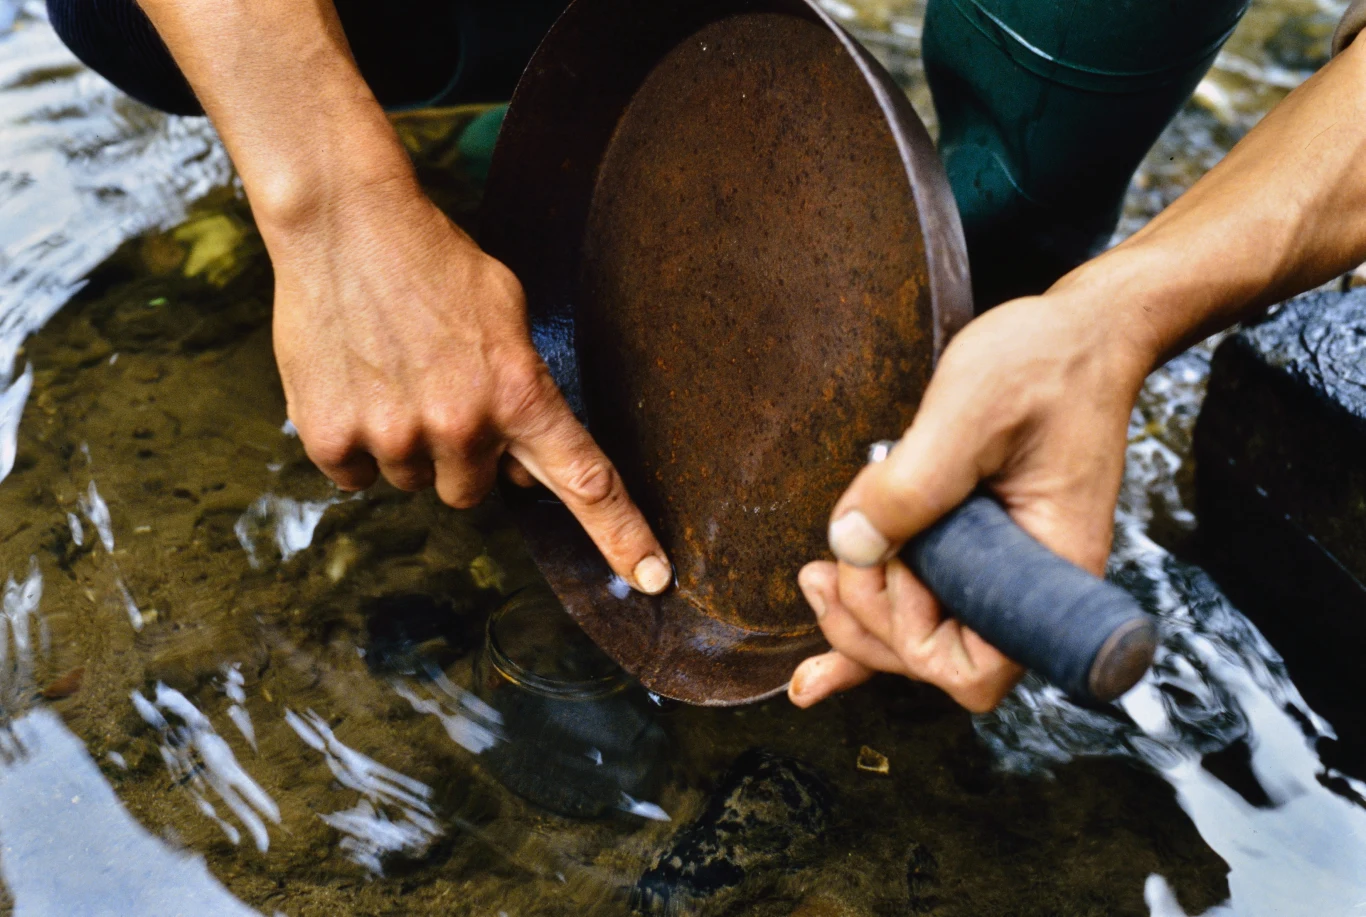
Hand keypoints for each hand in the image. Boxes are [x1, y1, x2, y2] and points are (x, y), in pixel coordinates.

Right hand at [267, 178, 671, 593]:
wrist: (344, 223)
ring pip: (414, 482)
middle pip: (472, 492)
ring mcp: (396, 435)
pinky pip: (356, 477)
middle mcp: (463, 425)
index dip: (624, 536)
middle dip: (462, 456)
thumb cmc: (435, 263)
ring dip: (407, 445)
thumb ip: (523, 394)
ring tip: (391, 375)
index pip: (587, 482)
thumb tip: (522, 475)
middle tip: (437, 391)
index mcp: (519, 393)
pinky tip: (355, 383)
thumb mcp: (507, 315)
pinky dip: (354, 442)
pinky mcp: (333, 438)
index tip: (655, 580)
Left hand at [787, 291, 1152, 711]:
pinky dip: (866, 627)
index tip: (898, 567)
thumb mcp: (970, 413)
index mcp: (1048, 571)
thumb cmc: (1045, 365)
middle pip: (933, 660)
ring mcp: (997, 573)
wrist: (1078, 336)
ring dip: (856, 615)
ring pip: (916, 637)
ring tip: (817, 573)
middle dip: (869, 619)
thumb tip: (851, 546)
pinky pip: (919, 609)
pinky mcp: (971, 551)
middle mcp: (1026, 588)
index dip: (915, 638)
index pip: (977, 671)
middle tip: (839, 558)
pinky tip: (813, 672)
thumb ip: (912, 484)